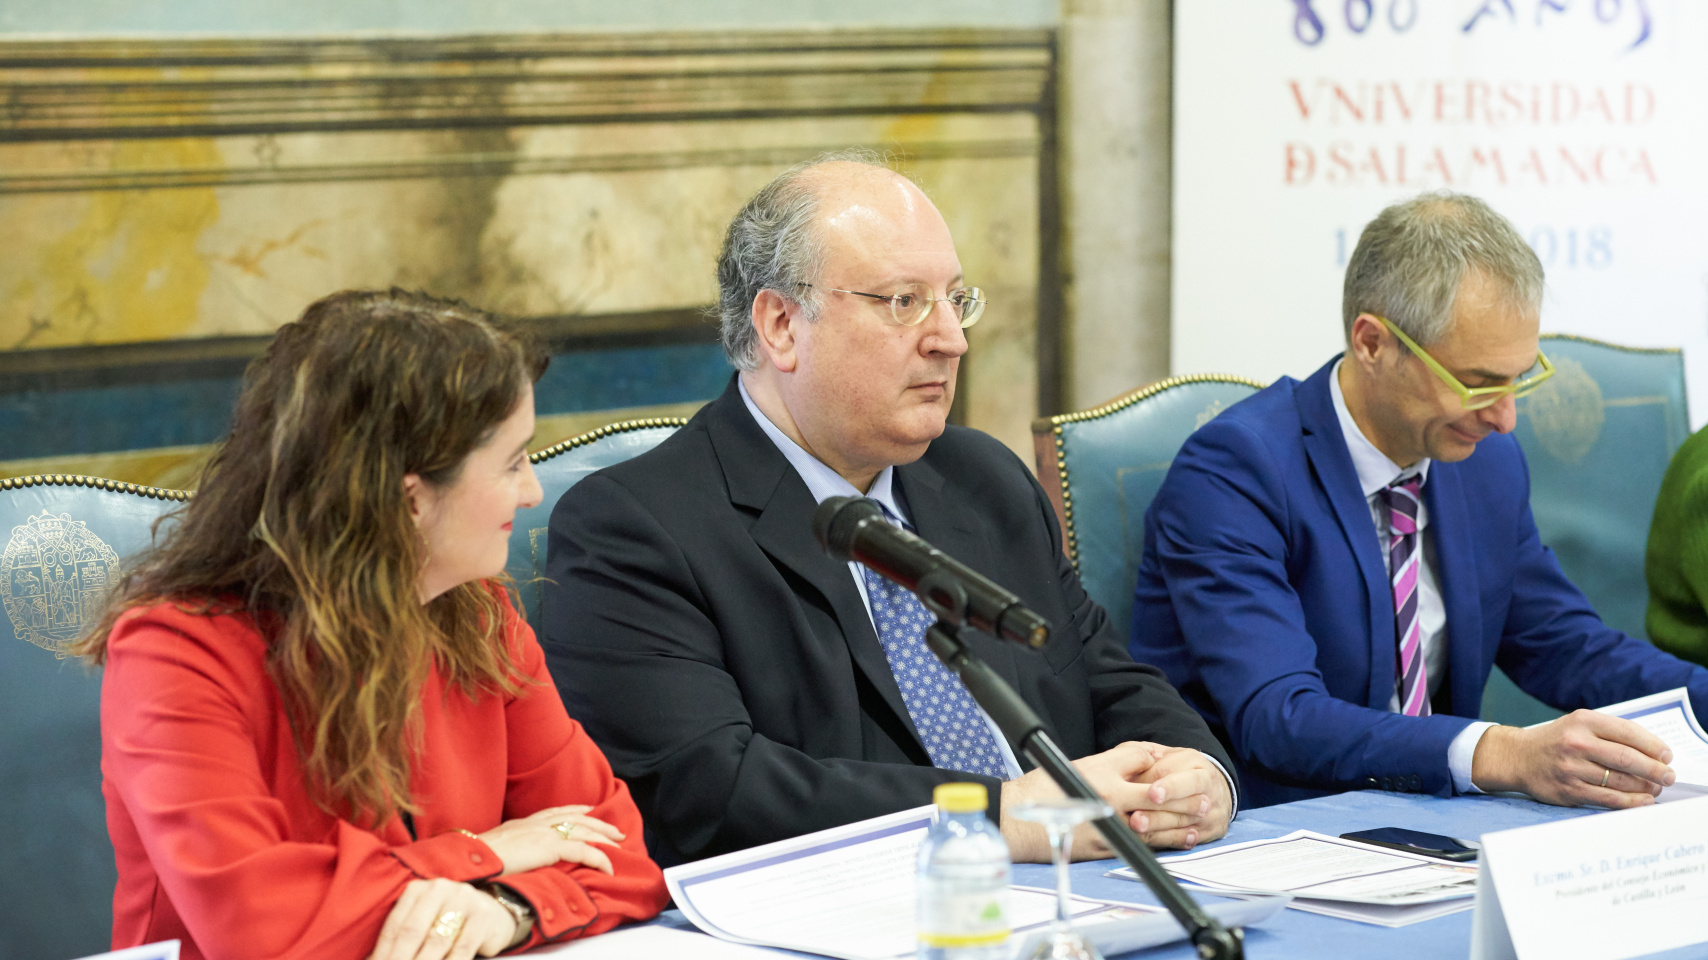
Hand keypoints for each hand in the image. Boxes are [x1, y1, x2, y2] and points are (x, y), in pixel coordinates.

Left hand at [368, 879, 513, 959]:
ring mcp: (464, 899)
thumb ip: (402, 939)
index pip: (395, 926)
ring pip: (436, 941)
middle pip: (412, 931)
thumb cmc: (448, 924)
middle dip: (399, 959)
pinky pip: (462, 948)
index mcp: (418, 889)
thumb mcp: (425, 923)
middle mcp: (440, 889)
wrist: (493, 915)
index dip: (383, 953)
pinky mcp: (483, 916)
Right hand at [478, 805, 623, 876]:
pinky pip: (583, 851)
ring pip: (584, 831)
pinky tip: (608, 866)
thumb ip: (510, 848)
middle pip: (575, 818)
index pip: (555, 811)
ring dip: (604, 838)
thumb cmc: (476, 858)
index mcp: (524, 822)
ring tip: (619, 846)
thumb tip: (514, 857)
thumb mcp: (495, 848)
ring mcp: (544, 834)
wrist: (471, 858)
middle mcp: (536, 823)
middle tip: (616, 831)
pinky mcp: (550, 847)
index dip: (575, 810)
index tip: (589, 810)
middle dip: (598, 824)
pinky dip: (599, 858)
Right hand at [1000, 742, 1227, 861]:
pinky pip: (1137, 846)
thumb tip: (1144, 758)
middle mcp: (1107, 799)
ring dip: (1178, 825)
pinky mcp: (1101, 848)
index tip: (1178, 769)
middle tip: (1204, 799)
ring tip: (1197, 822)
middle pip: (1155, 798)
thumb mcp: (1075, 763)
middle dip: (1182, 799)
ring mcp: (1106, 825)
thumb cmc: (1041, 789)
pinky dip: (1159, 844)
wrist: (1018, 821)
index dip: (1162, 766)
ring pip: (1151, 826)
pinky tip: (1174, 842)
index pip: (1141, 763)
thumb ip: (1111, 761)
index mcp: (1100, 774)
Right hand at [1471, 710, 1674, 807]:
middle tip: (1669, 777)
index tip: (1667, 756)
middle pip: (1628, 759)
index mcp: (1583, 721)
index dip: (1654, 746)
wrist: (1518, 757)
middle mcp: (1576, 743)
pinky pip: (1607, 799)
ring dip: (1645, 788)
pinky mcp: (1568, 790)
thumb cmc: (1556, 741)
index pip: (1628, 732)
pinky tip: (1641, 801)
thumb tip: (1653, 752)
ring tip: (1655, 789)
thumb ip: (1611, 732)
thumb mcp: (1579, 724)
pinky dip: (1630, 802)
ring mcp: (1571, 768)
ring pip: (1620, 781)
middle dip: (1656, 770)